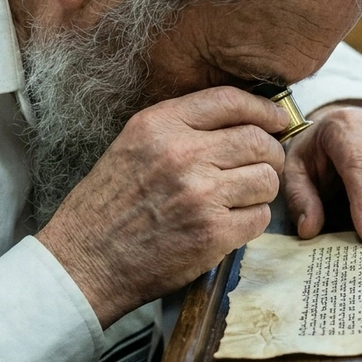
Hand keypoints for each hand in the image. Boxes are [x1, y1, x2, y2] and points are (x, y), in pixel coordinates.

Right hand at [36, 87, 287, 327]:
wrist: (86, 260)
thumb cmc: (107, 204)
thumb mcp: (133, 144)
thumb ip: (180, 127)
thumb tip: (237, 120)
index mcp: (161, 125)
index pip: (230, 101)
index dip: (263, 109)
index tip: (276, 119)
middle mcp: (184, 154)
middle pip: (258, 141)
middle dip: (269, 153)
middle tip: (263, 165)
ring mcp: (202, 195)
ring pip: (266, 179)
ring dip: (262, 189)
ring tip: (242, 197)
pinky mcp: (213, 233)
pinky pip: (259, 217)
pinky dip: (252, 220)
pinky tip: (231, 223)